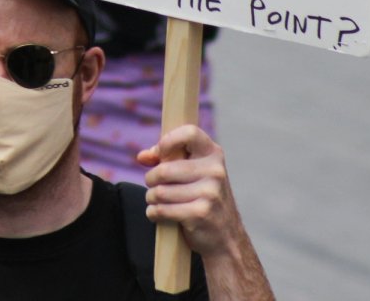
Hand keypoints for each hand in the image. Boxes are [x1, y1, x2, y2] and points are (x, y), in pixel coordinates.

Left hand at [137, 125, 244, 259]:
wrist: (227, 237)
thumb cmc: (203, 198)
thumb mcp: (192, 172)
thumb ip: (166, 159)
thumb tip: (142, 157)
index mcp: (213, 154)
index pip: (190, 132)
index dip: (168, 141)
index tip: (160, 154)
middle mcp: (215, 171)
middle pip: (164, 170)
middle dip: (151, 179)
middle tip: (153, 185)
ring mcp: (210, 193)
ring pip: (160, 192)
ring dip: (151, 198)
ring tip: (157, 200)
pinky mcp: (201, 213)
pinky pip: (162, 210)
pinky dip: (153, 213)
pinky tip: (158, 214)